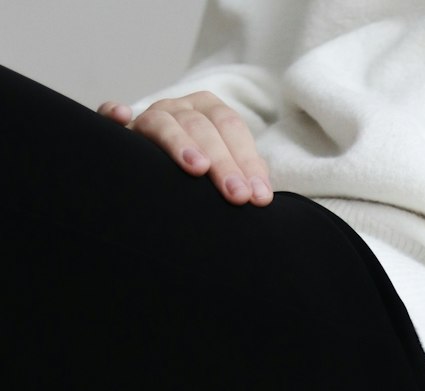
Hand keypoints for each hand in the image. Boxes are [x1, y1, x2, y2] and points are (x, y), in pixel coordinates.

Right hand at [97, 93, 272, 205]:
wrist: (153, 174)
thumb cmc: (198, 175)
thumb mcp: (224, 169)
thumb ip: (243, 173)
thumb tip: (262, 193)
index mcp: (209, 112)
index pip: (232, 129)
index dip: (247, 161)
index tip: (258, 197)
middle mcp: (180, 109)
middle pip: (204, 128)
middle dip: (224, 163)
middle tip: (237, 196)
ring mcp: (150, 115)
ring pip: (166, 123)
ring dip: (182, 144)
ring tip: (198, 168)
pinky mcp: (121, 129)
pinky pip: (110, 115)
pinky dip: (112, 113)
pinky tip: (121, 115)